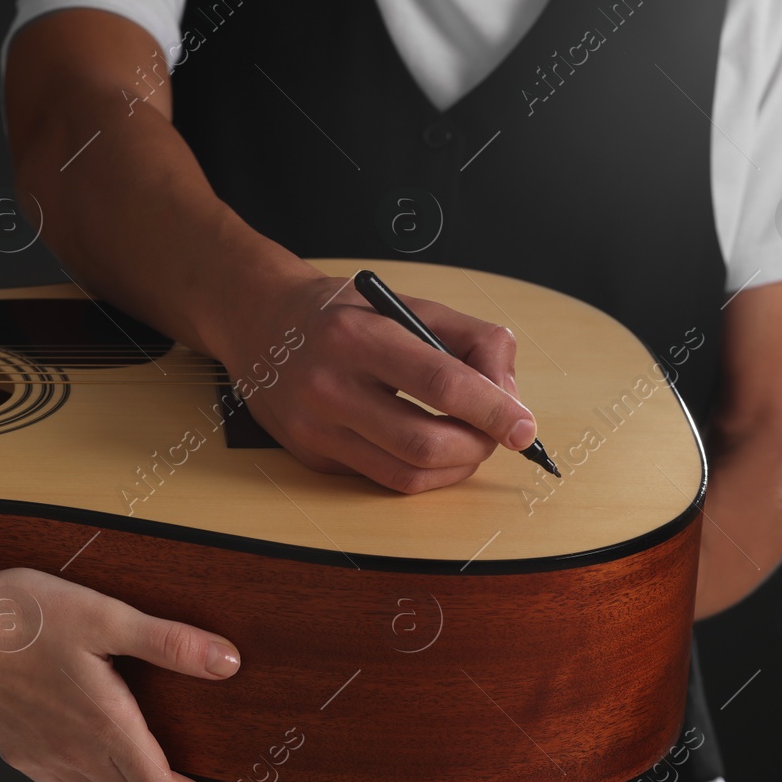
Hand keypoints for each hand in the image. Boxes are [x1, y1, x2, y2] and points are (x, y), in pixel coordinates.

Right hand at [0, 567, 240, 781]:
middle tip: (182, 775)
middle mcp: (76, 753)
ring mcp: (43, 758)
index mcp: (105, 726)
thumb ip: (169, 642)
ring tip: (140, 763)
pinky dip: (84, 780)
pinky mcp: (16, 752)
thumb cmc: (22, 619)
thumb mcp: (106, 617)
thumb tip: (225, 661)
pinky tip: (85, 747)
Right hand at [216, 272, 536, 493]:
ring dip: (455, 467)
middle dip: (477, 446)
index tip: (524, 426)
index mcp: (356, 336)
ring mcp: (314, 428)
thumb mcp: (404, 303)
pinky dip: (421, 470)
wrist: (257, 322)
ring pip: (406, 474)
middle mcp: (327, 385)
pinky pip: (383, 478)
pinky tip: (430, 447)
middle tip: (496, 434)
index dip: (491, 410)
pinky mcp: (311, 457)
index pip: (439, 382)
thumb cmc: (339, 313)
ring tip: (468, 441)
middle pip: (424, 442)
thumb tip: (508, 395)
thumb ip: (469, 339)